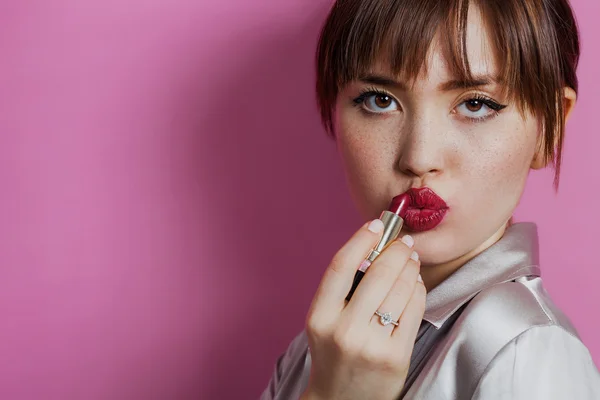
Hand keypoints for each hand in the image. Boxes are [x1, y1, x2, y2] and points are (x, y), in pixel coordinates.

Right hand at [302, 219, 425, 399]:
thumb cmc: (334, 354)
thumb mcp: (325, 322)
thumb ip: (343, 289)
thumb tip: (374, 249)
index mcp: (319, 317)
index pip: (340, 267)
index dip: (360, 240)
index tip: (375, 224)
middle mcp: (343, 330)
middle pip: (377, 274)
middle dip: (395, 250)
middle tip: (403, 241)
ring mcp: (371, 345)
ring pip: (399, 290)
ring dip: (410, 267)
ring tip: (411, 259)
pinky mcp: (395, 356)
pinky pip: (413, 311)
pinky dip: (418, 290)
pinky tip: (416, 283)